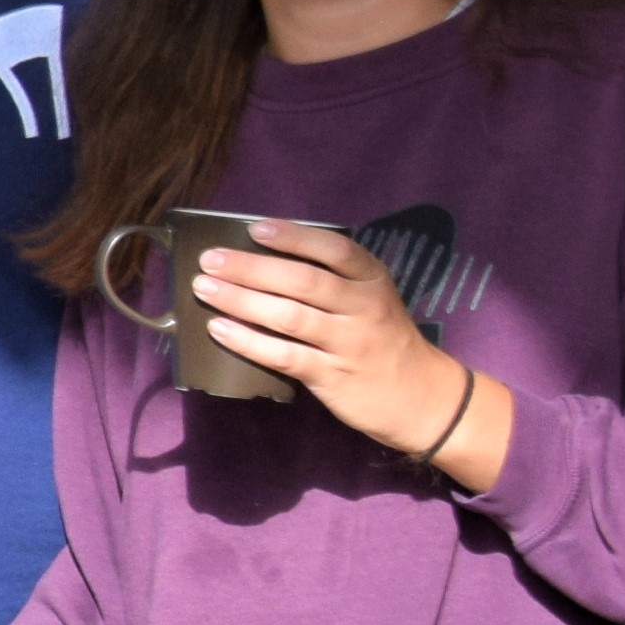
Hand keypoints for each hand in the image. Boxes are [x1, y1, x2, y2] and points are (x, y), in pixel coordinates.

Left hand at [189, 224, 467, 452]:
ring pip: (289, 317)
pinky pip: (284, 355)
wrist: (420, 396)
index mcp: (373, 280)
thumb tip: (262, 258)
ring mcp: (348, 343)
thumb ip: (332, 279)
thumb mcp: (371, 299)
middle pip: (303, 281)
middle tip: (210, 259)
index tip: (254, 228)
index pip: (335, 250)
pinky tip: (219, 329)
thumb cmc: (381, 339)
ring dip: (241, 300)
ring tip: (204, 288)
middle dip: (251, 267)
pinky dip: (248, 341)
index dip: (294, 237)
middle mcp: (363, 307)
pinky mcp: (332, 376)